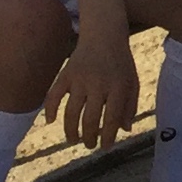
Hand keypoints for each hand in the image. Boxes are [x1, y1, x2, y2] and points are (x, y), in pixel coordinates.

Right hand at [45, 32, 140, 148]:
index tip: (105, 147)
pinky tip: (49, 121)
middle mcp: (98, 84)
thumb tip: (125, 130)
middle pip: (90, 118)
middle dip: (89, 137)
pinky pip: (54, 94)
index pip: (111, 117)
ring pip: (71, 112)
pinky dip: (49, 109)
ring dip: (70, 130)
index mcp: (117, 86)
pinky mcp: (66, 74)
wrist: (104, 34)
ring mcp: (79, 79)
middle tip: (89, 145)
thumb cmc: (121, 62)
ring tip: (73, 140)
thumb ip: (130, 105)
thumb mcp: (132, 82)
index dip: (108, 135)